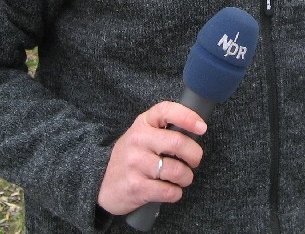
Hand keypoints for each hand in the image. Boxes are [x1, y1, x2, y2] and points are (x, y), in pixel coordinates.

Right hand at [97, 101, 206, 215]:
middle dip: (195, 155)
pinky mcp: (136, 187)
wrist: (102, 183)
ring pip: (177, 170)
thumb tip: (196, 130)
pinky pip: (169, 191)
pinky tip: (171, 190)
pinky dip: (176, 193)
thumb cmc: (131, 157)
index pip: (166, 111)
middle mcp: (138, 140)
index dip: (188, 117)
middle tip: (194, 161)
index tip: (202, 128)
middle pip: (178, 143)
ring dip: (186, 177)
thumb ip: (163, 130)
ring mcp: (135, 164)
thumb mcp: (142, 135)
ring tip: (182, 178)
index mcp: (142, 124)